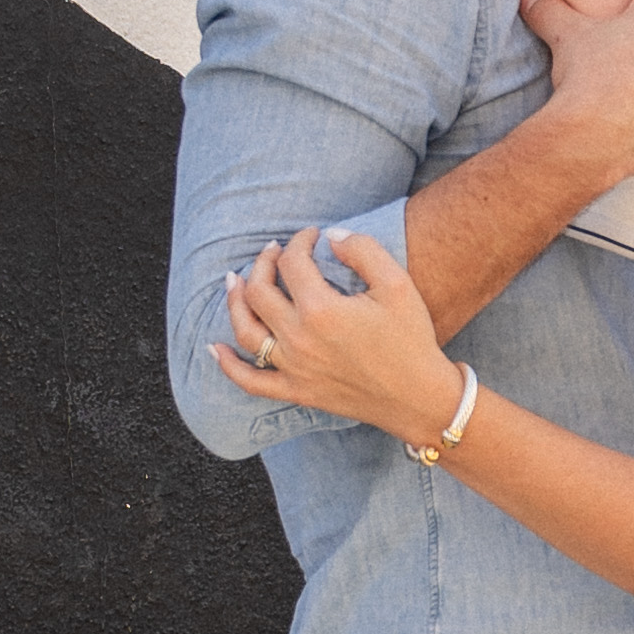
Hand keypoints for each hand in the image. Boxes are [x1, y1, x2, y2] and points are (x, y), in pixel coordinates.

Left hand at [216, 228, 461, 444]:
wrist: (418, 397)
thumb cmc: (411, 339)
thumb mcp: (398, 284)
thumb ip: (363, 250)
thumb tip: (330, 237)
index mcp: (322, 310)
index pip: (292, 263)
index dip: (299, 241)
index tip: (313, 236)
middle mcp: (299, 339)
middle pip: (260, 290)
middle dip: (264, 262)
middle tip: (274, 250)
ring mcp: (293, 368)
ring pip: (245, 330)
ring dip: (234, 301)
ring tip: (234, 280)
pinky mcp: (296, 391)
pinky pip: (250, 381)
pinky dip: (228, 364)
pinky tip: (215, 348)